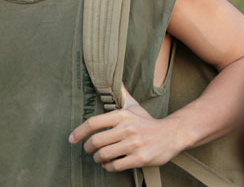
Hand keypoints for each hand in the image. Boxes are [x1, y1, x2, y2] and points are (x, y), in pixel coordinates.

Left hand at [68, 86, 182, 171]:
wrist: (172, 134)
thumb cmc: (148, 121)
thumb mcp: (133, 105)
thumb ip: (121, 93)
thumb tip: (112, 76)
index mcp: (122, 115)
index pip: (93, 123)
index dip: (79, 132)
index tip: (71, 139)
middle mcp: (127, 128)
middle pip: (96, 141)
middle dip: (88, 148)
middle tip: (88, 150)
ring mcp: (134, 144)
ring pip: (104, 155)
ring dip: (97, 159)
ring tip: (98, 158)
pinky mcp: (140, 158)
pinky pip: (116, 166)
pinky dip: (108, 167)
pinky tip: (109, 164)